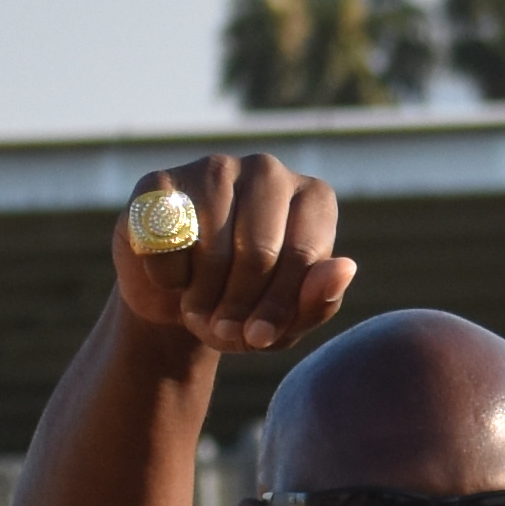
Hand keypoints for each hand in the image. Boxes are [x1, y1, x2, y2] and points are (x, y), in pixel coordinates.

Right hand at [104, 151, 356, 358]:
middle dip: (240, 304)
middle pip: (259, 250)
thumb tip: (344, 269)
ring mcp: (214, 168)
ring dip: (203, 295)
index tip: (261, 337)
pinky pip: (165, 240)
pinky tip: (174, 280)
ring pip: (212, 245)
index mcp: (314, 199)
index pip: (303, 257)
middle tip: (225, 331)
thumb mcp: (288, 319)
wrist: (178, 297)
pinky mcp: (159, 180)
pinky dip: (168, 276)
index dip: (279, 307)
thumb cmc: (248, 304)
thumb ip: (319, 300)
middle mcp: (269, 172)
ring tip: (201, 311)